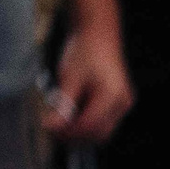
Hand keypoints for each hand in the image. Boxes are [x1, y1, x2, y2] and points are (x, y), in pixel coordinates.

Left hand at [42, 24, 131, 142]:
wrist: (97, 33)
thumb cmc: (84, 51)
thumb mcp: (69, 77)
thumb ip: (63, 104)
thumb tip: (51, 127)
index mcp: (112, 96)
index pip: (89, 126)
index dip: (67, 132)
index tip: (47, 128)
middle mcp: (122, 103)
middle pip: (98, 134)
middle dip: (74, 135)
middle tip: (51, 129)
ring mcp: (122, 104)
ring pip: (101, 130)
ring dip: (80, 130)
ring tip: (58, 120)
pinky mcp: (117, 102)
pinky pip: (102, 121)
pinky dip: (85, 122)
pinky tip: (69, 113)